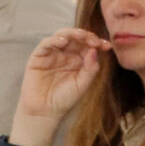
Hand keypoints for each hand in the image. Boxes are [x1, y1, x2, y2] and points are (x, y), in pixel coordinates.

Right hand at [12, 28, 110, 143]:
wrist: (45, 111)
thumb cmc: (64, 99)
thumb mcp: (83, 83)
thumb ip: (91, 67)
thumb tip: (95, 49)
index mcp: (78, 60)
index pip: (88, 45)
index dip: (97, 42)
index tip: (106, 46)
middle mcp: (65, 55)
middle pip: (76, 38)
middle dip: (86, 36)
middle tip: (94, 40)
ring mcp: (52, 54)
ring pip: (61, 36)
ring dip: (71, 33)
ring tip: (80, 36)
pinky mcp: (38, 57)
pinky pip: (45, 44)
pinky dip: (53, 40)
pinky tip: (63, 41)